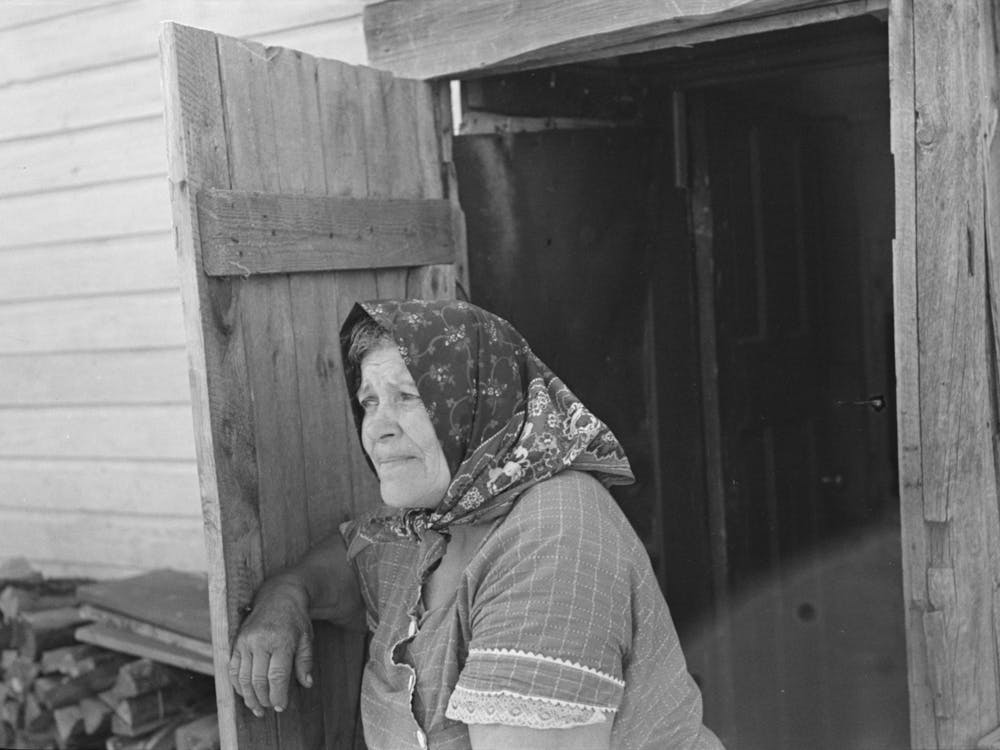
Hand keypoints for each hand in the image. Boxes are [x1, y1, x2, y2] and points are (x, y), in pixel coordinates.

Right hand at [228, 576, 314, 715]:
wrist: (279, 595)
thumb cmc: (296, 619)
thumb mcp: (307, 638)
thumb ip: (305, 661)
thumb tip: (307, 684)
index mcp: (281, 641)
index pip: (277, 676)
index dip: (277, 695)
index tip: (280, 707)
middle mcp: (260, 641)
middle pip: (258, 679)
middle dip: (263, 698)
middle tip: (269, 708)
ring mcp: (246, 641)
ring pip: (242, 677)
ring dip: (248, 696)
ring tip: (256, 708)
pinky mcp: (237, 642)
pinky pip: (233, 669)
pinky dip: (237, 685)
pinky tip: (245, 694)